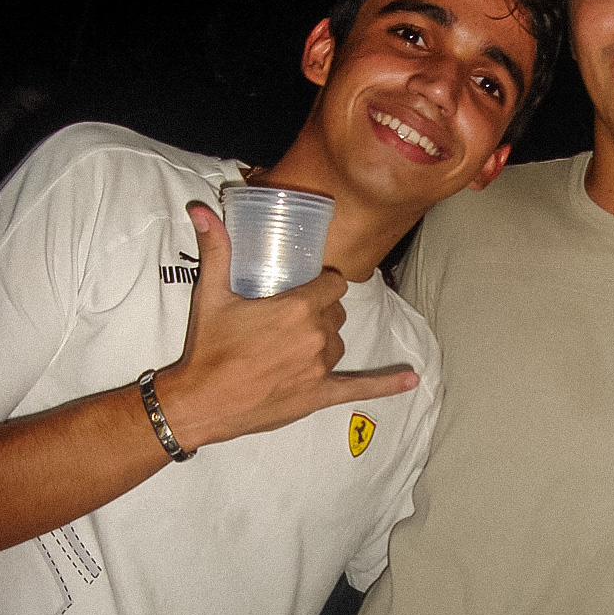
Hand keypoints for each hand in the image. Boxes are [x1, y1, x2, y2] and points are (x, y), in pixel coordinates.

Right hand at [155, 203, 418, 449]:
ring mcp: (320, 367)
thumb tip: (202, 211)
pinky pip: (360, 386)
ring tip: (295, 344)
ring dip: (325, 340)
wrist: (202, 402)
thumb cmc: (208, 349)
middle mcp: (315, 336)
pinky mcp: (320, 394)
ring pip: (339, 342)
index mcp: (296, 308)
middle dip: (319, 311)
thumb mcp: (211, 294)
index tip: (309, 286)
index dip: (322, 284)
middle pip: (336, 313)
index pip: (332, 284)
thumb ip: (216, 249)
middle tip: (290, 317)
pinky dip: (387, 384)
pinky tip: (411, 380)